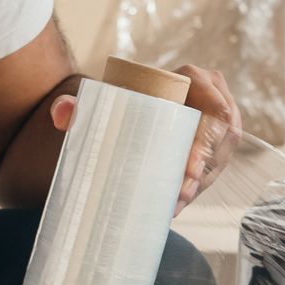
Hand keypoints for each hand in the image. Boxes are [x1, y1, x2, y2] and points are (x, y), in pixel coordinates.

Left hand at [50, 65, 242, 210]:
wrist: (127, 106)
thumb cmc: (119, 100)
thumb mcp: (99, 101)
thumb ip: (74, 104)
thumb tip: (63, 114)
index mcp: (195, 79)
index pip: (215, 109)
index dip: (208, 141)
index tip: (189, 169)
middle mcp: (214, 98)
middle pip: (221, 140)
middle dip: (203, 172)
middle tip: (179, 196)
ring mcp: (218, 125)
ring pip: (219, 158)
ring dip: (200, 184)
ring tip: (174, 205)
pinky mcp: (215, 146)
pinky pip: (214, 168)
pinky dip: (197, 188)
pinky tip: (177, 205)